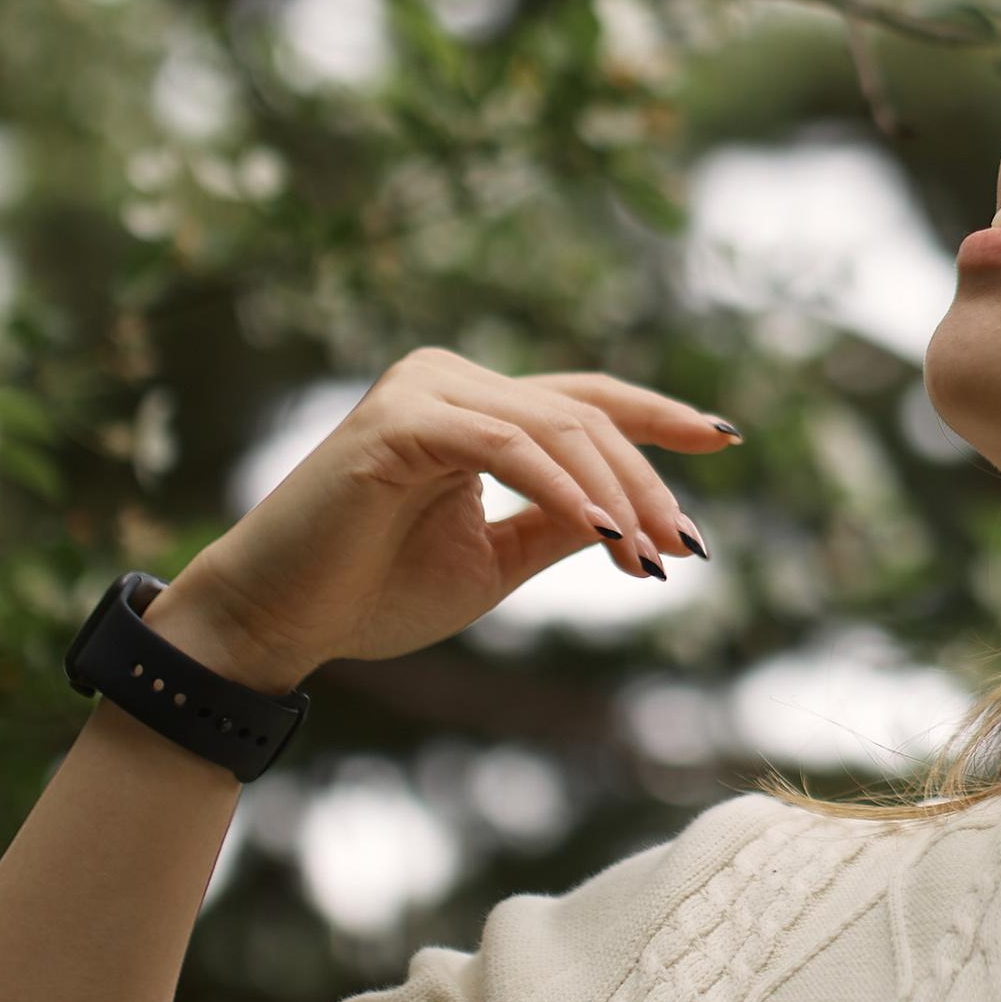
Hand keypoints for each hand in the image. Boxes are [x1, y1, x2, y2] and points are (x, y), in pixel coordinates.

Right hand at [145, 348, 737, 689]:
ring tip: (654, 556)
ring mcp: (421, 390)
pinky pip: (507, 447)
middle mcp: (448, 378)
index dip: (659, 417)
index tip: (726, 440)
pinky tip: (603, 534)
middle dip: (648, 483)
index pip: (585, 398)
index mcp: (471, 404)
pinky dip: (562, 489)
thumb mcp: (494, 561)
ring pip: (557, 427)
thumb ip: (560, 526)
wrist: (274, 623)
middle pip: (585, 414)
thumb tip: (637, 517)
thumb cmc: (371, 593)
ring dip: (617, 495)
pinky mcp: (397, 421)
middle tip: (688, 549)